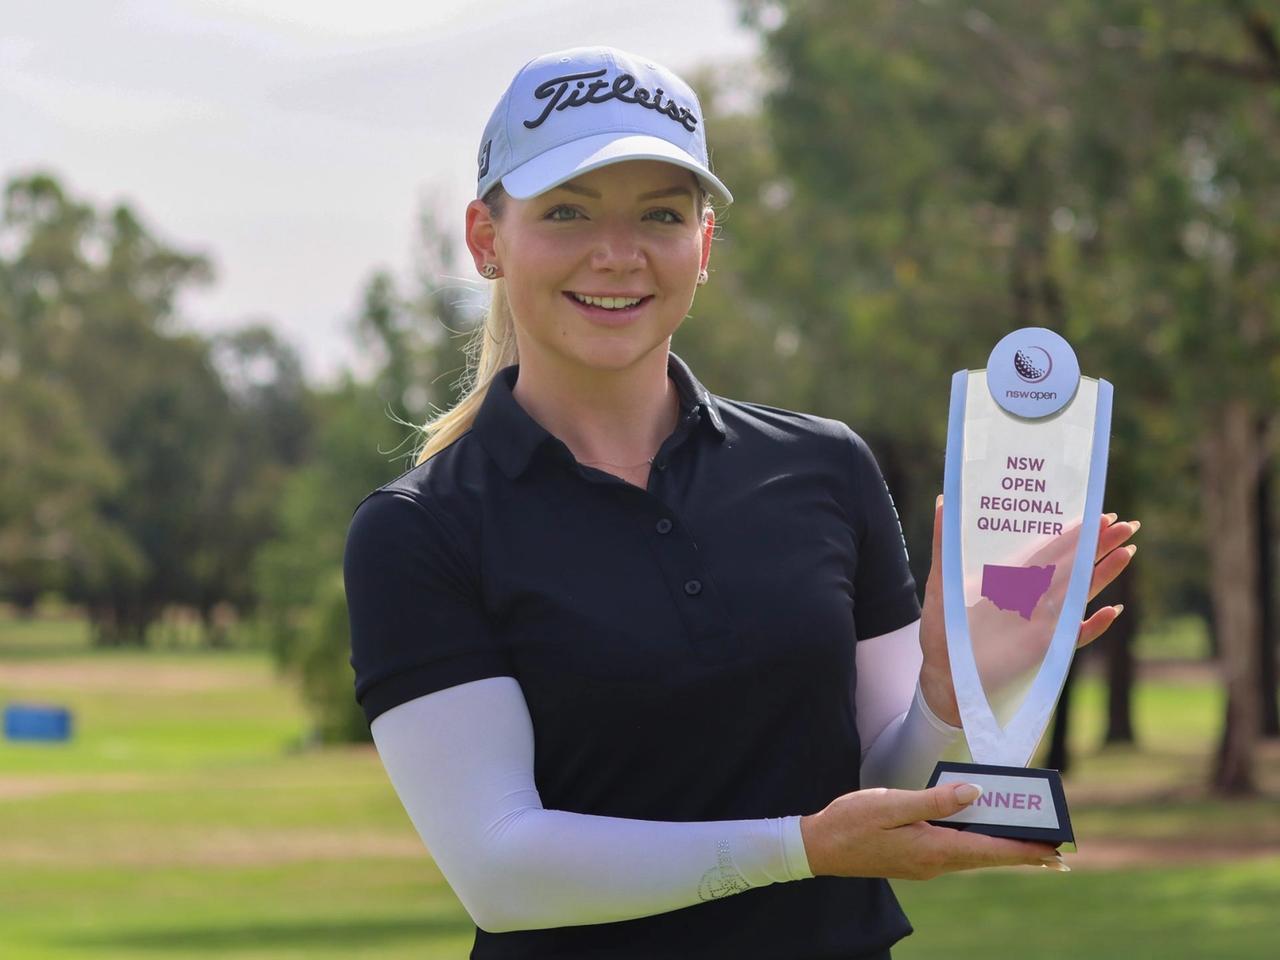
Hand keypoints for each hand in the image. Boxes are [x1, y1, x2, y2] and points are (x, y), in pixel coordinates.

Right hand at [798, 781, 1061, 879]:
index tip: (1055, 852)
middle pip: (988, 857)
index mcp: (934, 849)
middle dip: (1022, 852)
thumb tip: (975, 793)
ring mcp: (925, 863)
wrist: (818, 847)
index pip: (991, 851)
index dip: (1025, 851)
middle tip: (1056, 850)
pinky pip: (956, 851)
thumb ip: (935, 800)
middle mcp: (935, 862)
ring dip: (1001, 849)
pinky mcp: (915, 858)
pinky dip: (978, 844)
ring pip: (974, 855)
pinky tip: (983, 835)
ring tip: (1029, 842)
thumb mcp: (891, 804)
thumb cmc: (850, 822)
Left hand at [918, 495, 1140, 725]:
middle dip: (1099, 545)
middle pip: (1073, 565)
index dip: (1073, 532)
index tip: (1097, 513)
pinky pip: (1076, 636)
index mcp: (1013, 577)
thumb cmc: (943, 627)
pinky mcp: (1045, 648)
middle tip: (1127, 523)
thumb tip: (942, 499)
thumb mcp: (942, 581)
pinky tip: (1112, 611)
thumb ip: (945, 543)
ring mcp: (1043, 622)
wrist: (945, 674)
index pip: (1049, 549)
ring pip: (1081, 593)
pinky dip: (1094, 625)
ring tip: (1129, 551)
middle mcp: (1033, 596)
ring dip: (1105, 574)